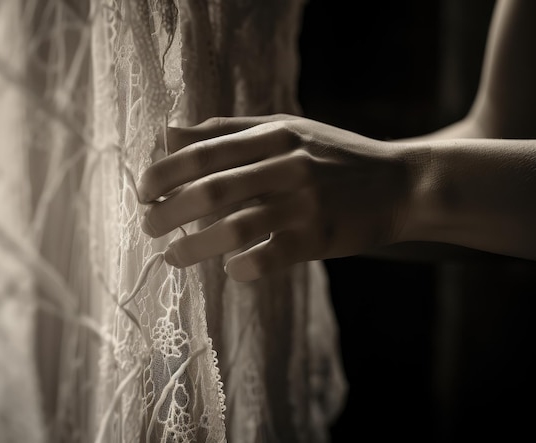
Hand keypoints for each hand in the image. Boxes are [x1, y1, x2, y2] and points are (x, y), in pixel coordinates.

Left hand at [137, 115, 411, 280]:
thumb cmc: (333, 157)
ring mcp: (304, 203)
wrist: (401, 184)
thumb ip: (227, 131)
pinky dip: (240, 267)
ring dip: (193, 247)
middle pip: (210, 190)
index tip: (142, 192)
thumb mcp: (284, 129)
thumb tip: (169, 134)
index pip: (202, 152)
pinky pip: (267, 258)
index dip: (163, 173)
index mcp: (273, 135)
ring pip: (233, 228)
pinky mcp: (319, 238)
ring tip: (173, 256)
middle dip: (168, 212)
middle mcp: (286, 165)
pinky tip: (230, 270)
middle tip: (148, 227)